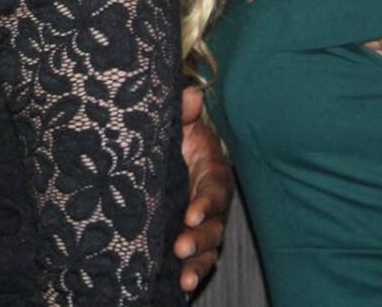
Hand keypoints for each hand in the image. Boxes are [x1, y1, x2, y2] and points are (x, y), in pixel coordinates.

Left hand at [175, 86, 232, 294]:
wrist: (167, 153)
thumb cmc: (176, 137)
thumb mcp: (178, 123)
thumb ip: (183, 112)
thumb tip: (191, 94)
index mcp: (212, 172)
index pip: (214, 190)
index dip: (205, 203)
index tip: (190, 214)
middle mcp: (212, 203)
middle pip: (215, 225)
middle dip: (200, 238)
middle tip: (181, 247)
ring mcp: (205, 224)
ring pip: (209, 248)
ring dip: (198, 263)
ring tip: (182, 276)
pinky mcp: (193, 239)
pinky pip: (199, 261)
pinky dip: (192, 274)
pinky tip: (179, 287)